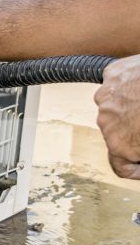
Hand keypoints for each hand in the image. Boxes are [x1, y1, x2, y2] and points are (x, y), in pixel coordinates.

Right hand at [94, 55, 139, 178]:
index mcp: (119, 145)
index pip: (121, 167)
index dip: (137, 170)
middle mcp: (106, 121)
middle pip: (119, 135)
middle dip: (135, 134)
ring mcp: (106, 96)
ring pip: (117, 107)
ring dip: (132, 109)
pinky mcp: (113, 74)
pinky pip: (119, 84)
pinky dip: (131, 87)